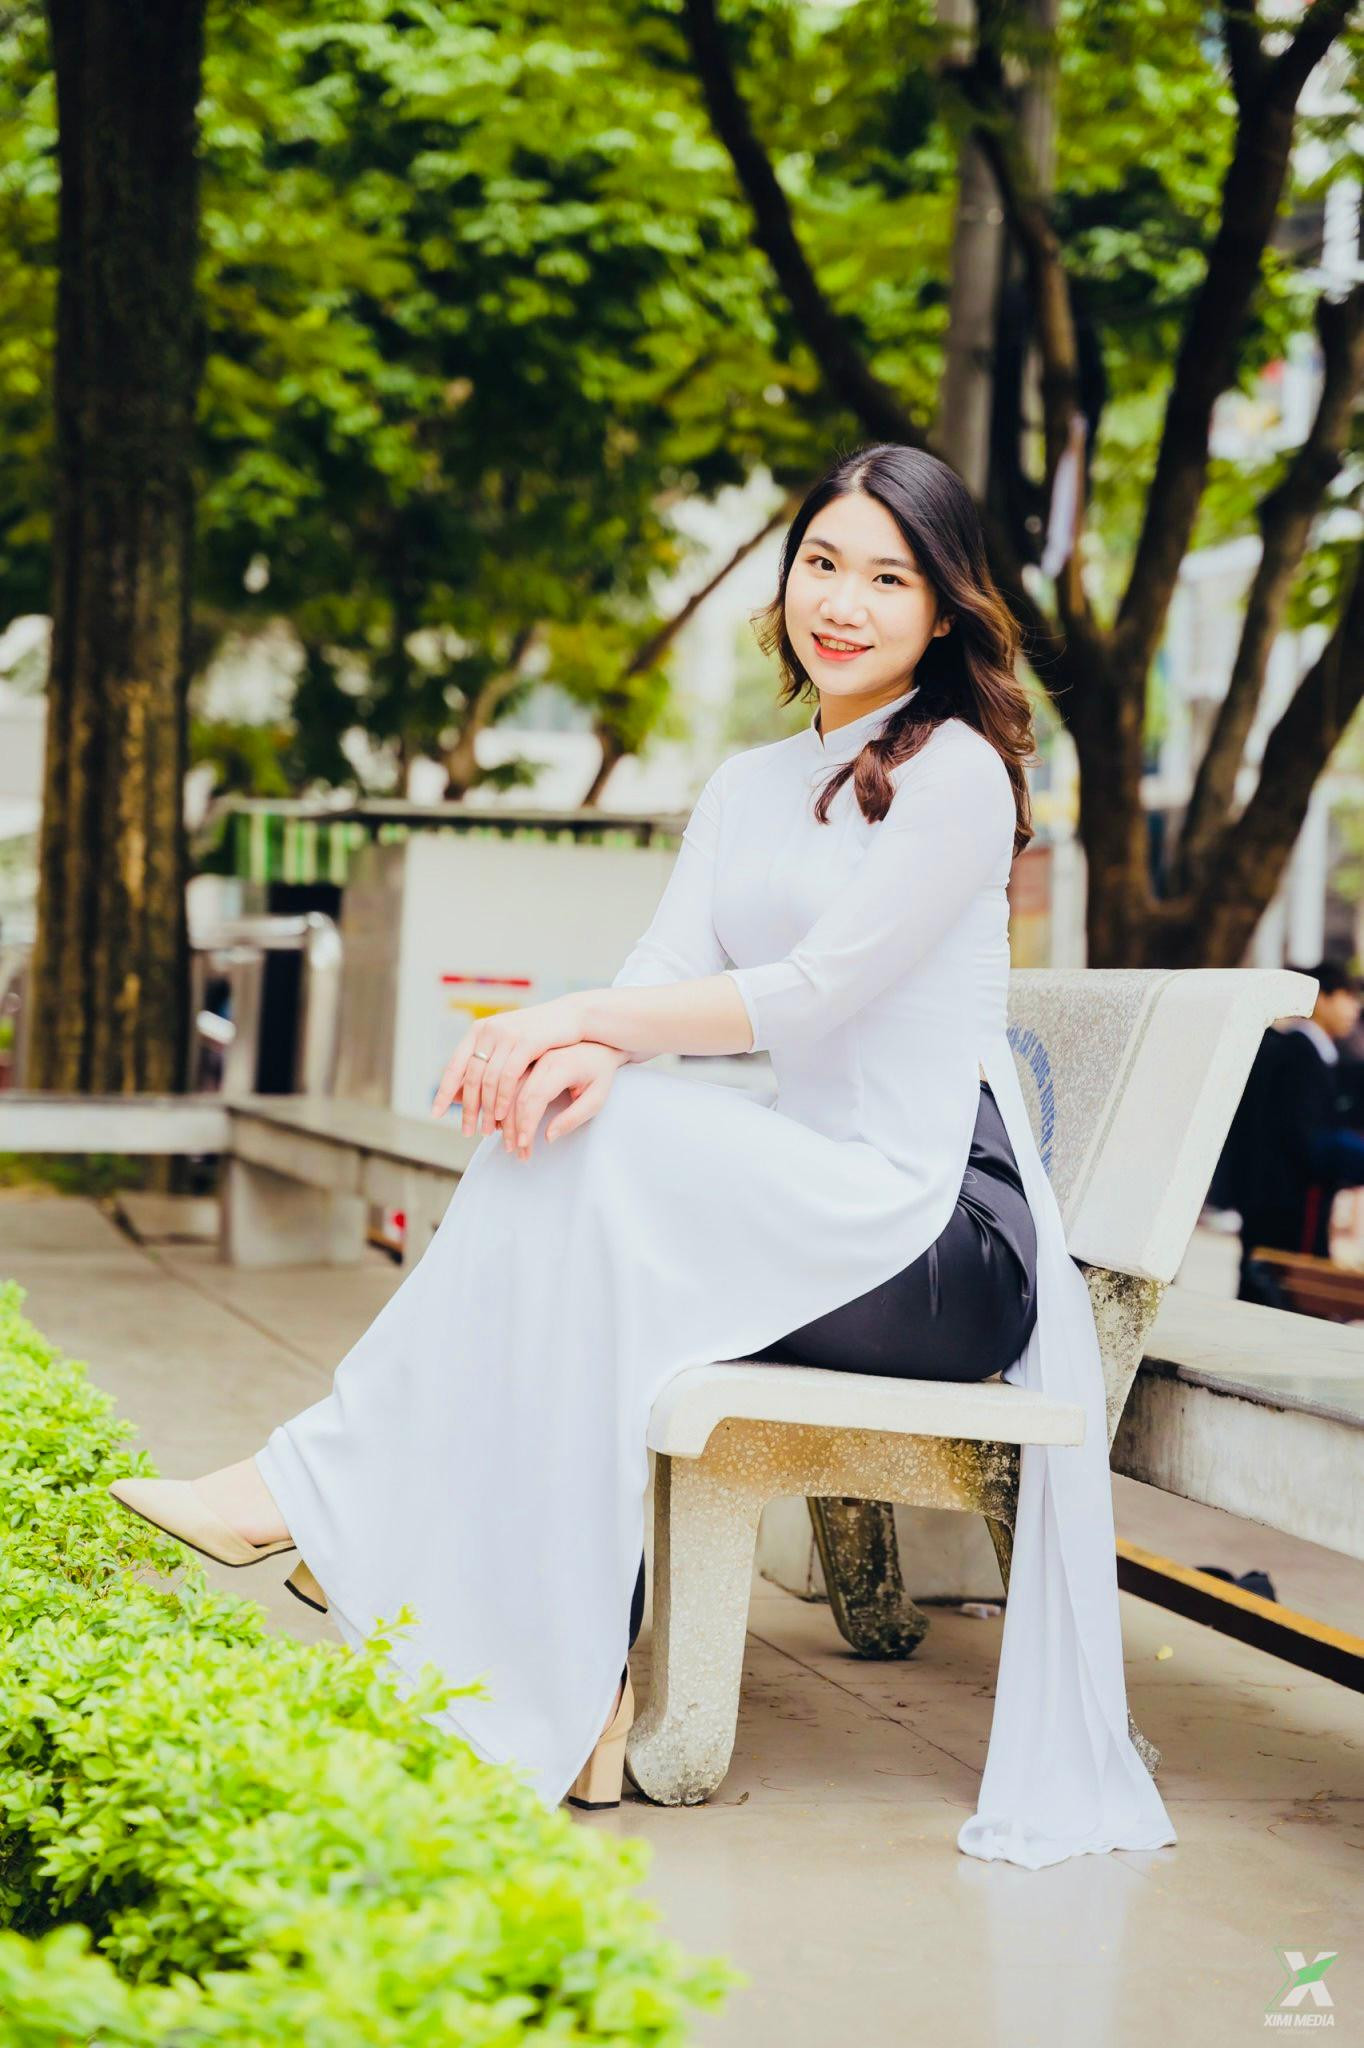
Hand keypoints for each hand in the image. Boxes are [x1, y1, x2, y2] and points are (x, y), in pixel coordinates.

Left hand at [430, 995, 587, 1136]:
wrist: (571, 1016)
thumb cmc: (539, 1037)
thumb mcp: (506, 1048)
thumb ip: (484, 1065)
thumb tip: (456, 1093)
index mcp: (478, 1031)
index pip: (454, 1065)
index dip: (443, 1091)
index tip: (436, 1113)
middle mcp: (488, 1030)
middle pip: (470, 1077)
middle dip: (467, 1108)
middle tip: (467, 1131)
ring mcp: (506, 1034)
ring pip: (487, 1079)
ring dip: (485, 1108)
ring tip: (486, 1129)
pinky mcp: (525, 1041)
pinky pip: (507, 1076)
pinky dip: (502, 1098)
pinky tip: (501, 1114)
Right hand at [500, 1043, 629, 1158]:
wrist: (598, 1044)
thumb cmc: (599, 1073)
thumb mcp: (596, 1098)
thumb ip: (573, 1118)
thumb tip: (548, 1137)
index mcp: (561, 1066)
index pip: (535, 1097)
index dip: (526, 1123)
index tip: (524, 1144)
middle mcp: (541, 1059)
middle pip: (517, 1095)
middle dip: (513, 1127)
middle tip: (516, 1151)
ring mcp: (530, 1059)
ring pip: (508, 1091)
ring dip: (505, 1119)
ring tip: (510, 1143)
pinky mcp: (524, 1062)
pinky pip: (508, 1085)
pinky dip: (503, 1106)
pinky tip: (504, 1124)